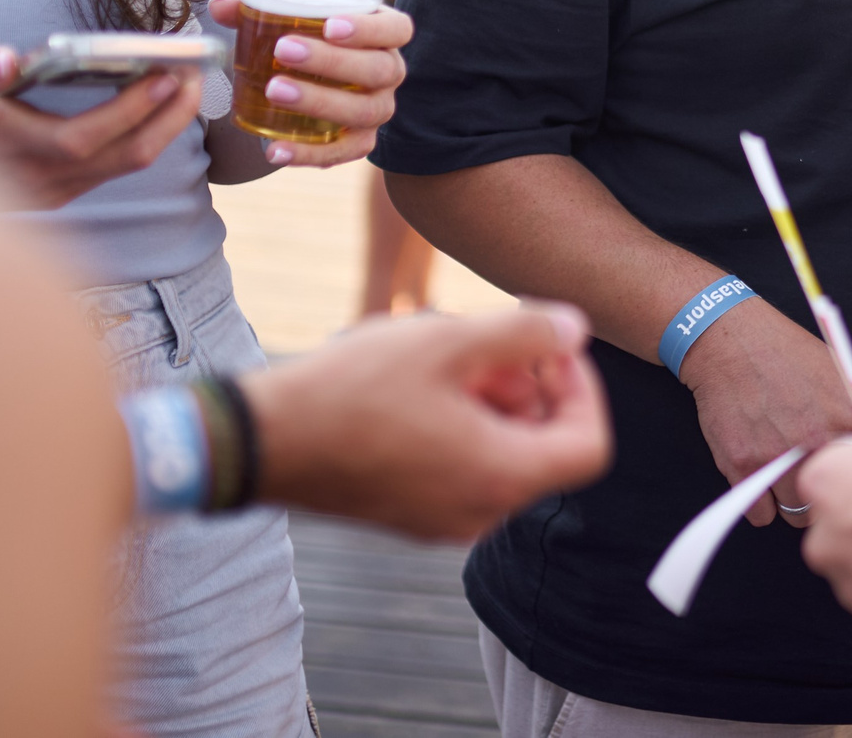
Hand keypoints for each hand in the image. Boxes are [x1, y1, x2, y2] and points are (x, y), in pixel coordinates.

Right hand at [0, 46, 201, 209]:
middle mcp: (35, 184)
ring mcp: (49, 194)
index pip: (83, 139)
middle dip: (168, 114)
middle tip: (197, 68)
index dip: (129, 110)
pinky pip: (114, 166)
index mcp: (4, 154)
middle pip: (123, 157)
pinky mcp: (56, 193)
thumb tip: (6, 62)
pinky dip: (144, 134)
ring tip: (188, 80)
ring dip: (164, 125)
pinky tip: (158, 102)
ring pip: (124, 166)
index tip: (163, 72)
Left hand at [207, 0, 410, 166]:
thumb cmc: (308, 38)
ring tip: (275, 91)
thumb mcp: (290, 18)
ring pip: (364, 111)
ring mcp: (379, 108)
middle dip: (332, 62)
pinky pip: (346, 152)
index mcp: (383, 34)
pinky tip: (277, 150)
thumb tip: (220, 6)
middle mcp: (389, 71)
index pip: (397, 29)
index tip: (330, 25)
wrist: (315, 79)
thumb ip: (256, 9)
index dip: (371, 28)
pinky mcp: (362, 140)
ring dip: (320, 102)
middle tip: (284, 50)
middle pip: (379, 70)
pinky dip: (311, 154)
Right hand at [241, 301, 610, 541]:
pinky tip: (420, 384)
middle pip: (545, 449)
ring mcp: (442, 520)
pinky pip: (463, 470)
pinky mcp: (410, 514)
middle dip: (531, 387)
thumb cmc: (354, 389)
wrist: (263, 442)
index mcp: (500, 478)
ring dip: (493, 401)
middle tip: (490, 339)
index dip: (582, 389)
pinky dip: (463, 427)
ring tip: (448, 353)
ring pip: (502, 456)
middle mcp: (479, 513)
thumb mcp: (449, 342)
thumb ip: (526, 334)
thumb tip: (577, 330)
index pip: (588, 446)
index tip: (547, 348)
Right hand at [678, 298, 851, 526]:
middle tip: (806, 475)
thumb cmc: (784, 352)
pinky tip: (758, 478)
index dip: (851, 479)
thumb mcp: (836, 373)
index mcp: (847, 421)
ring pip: (796, 513)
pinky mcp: (743, 466)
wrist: (732, 341)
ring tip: (781, 475)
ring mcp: (779, 457)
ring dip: (789, 500)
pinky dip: (759, 504)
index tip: (841, 476)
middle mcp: (817, 442)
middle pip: (831, 499)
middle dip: (820, 492)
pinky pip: (760, 515)